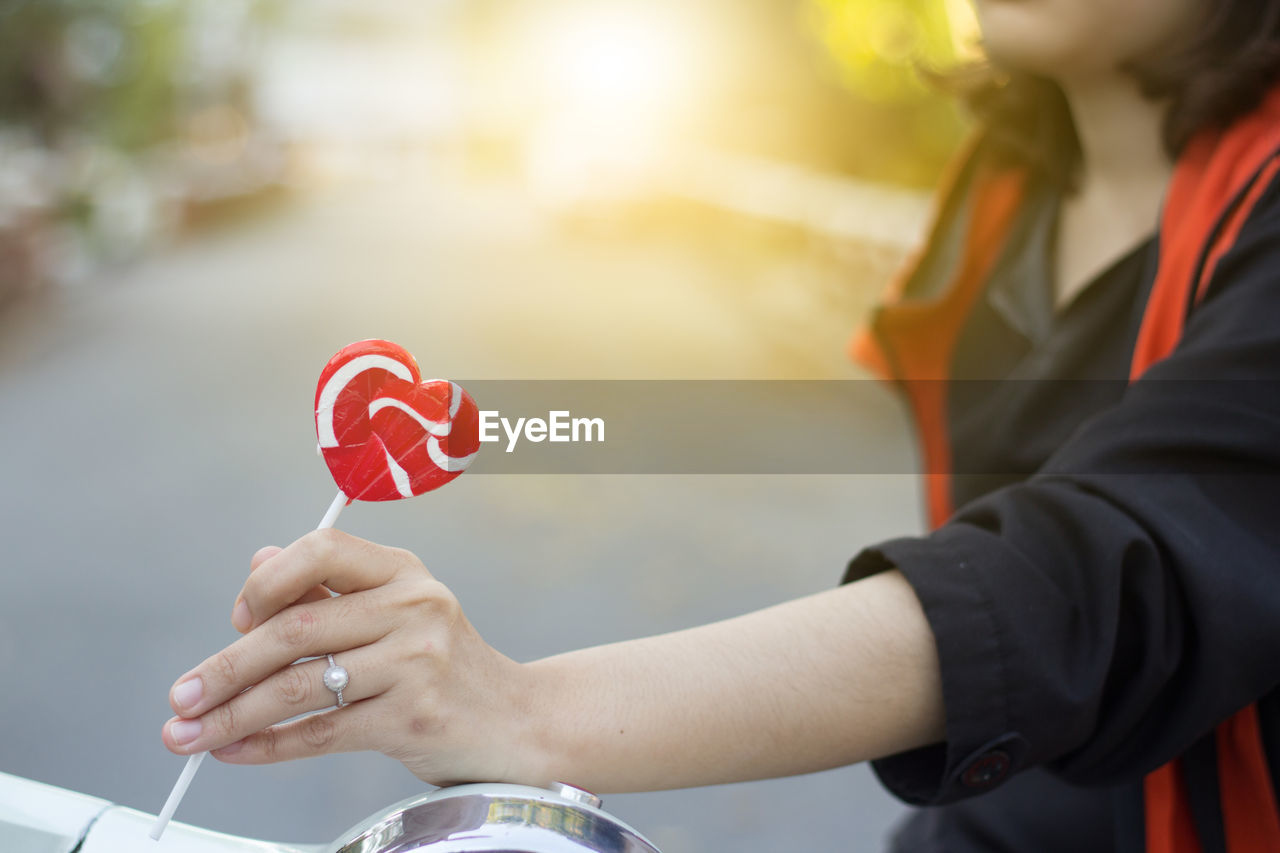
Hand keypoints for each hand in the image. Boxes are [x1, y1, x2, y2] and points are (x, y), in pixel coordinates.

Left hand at [160, 530, 543, 786]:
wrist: (519, 721)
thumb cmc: (445, 668)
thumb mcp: (398, 613)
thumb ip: (330, 590)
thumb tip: (258, 564)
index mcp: (402, 571)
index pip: (321, 551)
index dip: (266, 583)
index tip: (236, 620)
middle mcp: (413, 607)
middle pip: (296, 630)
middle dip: (224, 668)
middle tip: (181, 697)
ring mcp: (417, 661)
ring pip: (299, 687)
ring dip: (231, 715)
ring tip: (189, 735)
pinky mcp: (414, 715)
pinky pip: (321, 732)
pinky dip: (267, 746)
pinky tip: (235, 752)